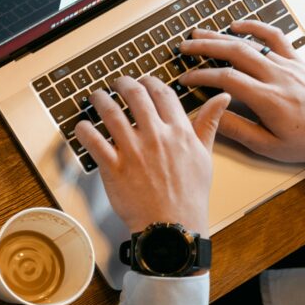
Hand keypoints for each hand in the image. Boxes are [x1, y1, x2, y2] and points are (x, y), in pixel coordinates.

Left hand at [74, 76, 230, 234]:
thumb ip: (208, 124)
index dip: (150, 81)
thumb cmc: (189, 195)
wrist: (171, 224)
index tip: (143, 80)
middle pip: (136, 96)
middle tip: (116, 83)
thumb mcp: (205, 156)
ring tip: (96, 96)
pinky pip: (94, 142)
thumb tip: (222, 98)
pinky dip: (85, 130)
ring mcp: (133, 151)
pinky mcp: (114, 168)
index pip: (163, 93)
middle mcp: (156, 136)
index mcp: (179, 131)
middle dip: (123, 84)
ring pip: (111, 113)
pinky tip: (82, 125)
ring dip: (101, 100)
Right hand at [178, 21, 304, 164]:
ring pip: (251, 44)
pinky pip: (276, 37)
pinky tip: (238, 25)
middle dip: (206, 47)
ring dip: (223, 36)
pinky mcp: (297, 62)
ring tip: (201, 34)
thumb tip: (212, 116)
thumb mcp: (268, 145)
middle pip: (236, 53)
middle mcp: (279, 77)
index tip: (186, 77)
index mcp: (269, 100)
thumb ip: (238, 130)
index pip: (227, 79)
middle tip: (185, 46)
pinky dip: (256, 28)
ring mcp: (289, 66)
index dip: (202, 76)